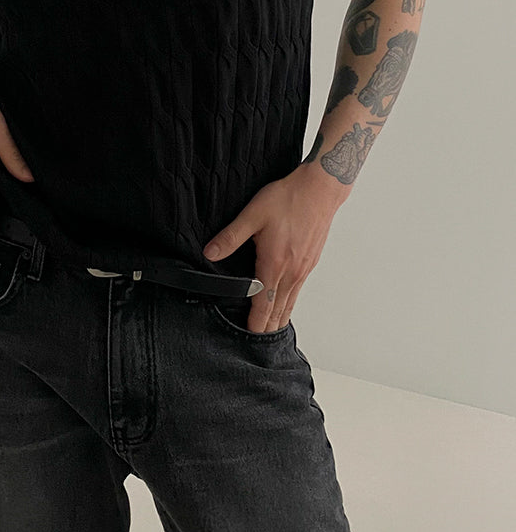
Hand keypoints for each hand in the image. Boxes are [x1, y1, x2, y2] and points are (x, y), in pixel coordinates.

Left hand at [202, 164, 344, 332]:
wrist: (320, 189)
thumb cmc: (288, 199)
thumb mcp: (253, 214)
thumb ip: (231, 237)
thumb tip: (210, 253)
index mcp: (275, 264)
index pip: (264, 305)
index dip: (256, 323)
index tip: (249, 335)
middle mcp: (292, 272)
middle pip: (279, 310)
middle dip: (267, 327)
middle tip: (256, 342)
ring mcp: (303, 268)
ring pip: (290, 302)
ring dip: (279, 318)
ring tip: (270, 330)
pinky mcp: (310, 261)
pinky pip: (297, 290)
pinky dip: (289, 303)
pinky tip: (284, 303)